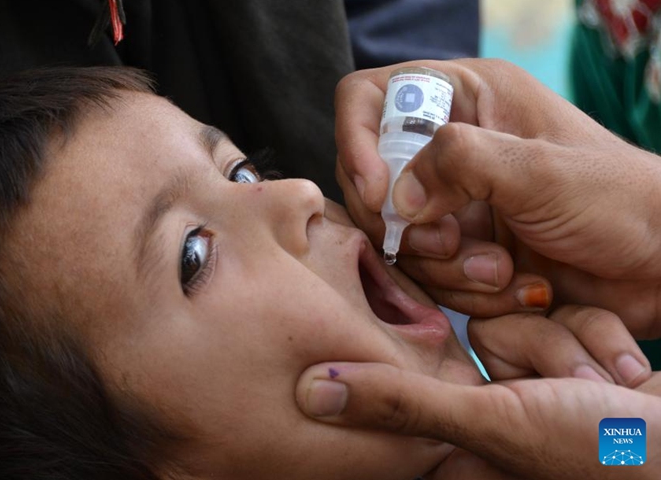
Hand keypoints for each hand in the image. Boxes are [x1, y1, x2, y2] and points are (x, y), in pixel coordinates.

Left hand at [296, 305, 655, 478]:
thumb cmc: (605, 455)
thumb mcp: (495, 424)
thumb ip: (403, 404)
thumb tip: (309, 391)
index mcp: (459, 432)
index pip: (422, 370)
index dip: (450, 352)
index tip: (501, 359)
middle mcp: (491, 406)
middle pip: (487, 329)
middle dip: (546, 350)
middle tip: (580, 390)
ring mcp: (535, 382)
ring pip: (528, 314)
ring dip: (580, 345)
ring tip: (609, 389)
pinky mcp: (569, 356)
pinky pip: (566, 314)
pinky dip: (603, 340)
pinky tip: (628, 379)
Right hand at [335, 58, 660, 334]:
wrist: (659, 267)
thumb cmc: (616, 201)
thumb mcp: (538, 168)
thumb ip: (458, 163)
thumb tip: (394, 200)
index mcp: (465, 98)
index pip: (369, 101)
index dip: (356, 142)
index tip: (380, 194)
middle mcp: (449, 148)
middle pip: (371, 182)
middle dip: (409, 225)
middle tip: (452, 242)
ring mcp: (452, 201)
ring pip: (397, 238)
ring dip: (446, 266)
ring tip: (504, 270)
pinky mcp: (460, 249)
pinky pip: (426, 276)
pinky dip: (462, 291)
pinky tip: (514, 287)